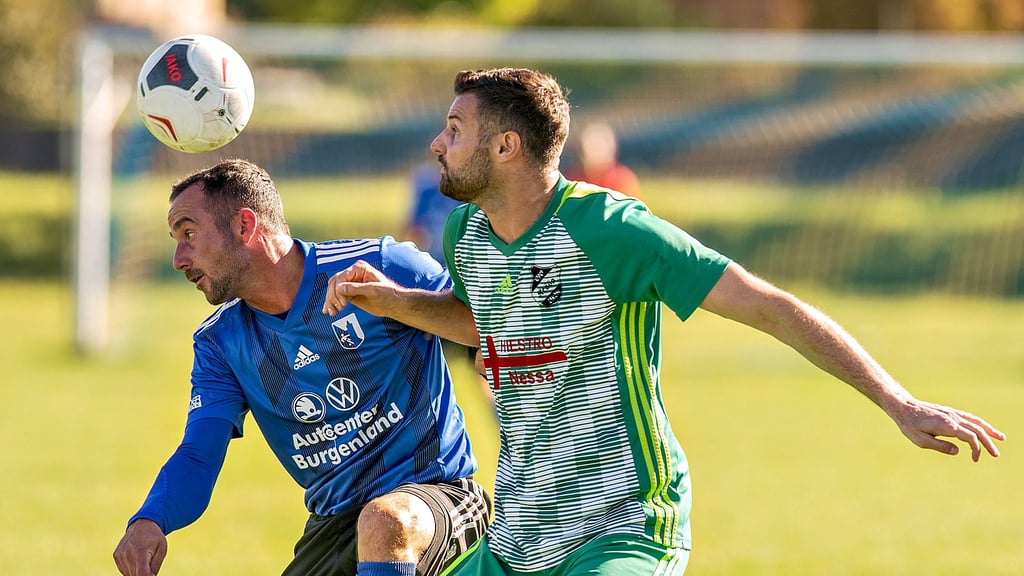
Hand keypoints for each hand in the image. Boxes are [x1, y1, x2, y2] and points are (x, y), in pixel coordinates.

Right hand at [113, 519, 166, 575]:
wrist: (142, 524)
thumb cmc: (155, 537)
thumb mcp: (162, 550)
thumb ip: (155, 567)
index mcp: (140, 551)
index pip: (141, 574)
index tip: (151, 575)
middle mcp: (127, 554)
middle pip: (135, 575)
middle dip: (143, 574)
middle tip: (149, 566)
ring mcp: (120, 555)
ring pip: (129, 574)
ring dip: (137, 571)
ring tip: (143, 559)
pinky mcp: (116, 555)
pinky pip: (124, 569)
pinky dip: (131, 568)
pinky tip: (136, 558)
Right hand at [322, 260, 399, 317]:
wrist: (394, 304)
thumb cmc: (388, 294)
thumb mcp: (373, 291)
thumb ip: (356, 288)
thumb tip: (339, 287)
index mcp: (359, 268)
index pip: (341, 277)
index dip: (338, 290)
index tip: (343, 303)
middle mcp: (353, 274)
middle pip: (334, 283)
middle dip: (332, 296)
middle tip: (336, 309)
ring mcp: (350, 283)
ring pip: (333, 290)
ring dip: (330, 301)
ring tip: (332, 312)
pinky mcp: (349, 293)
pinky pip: (336, 297)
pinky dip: (331, 303)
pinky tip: (327, 311)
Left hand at [890, 399, 1004, 460]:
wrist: (903, 406)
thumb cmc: (909, 425)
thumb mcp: (920, 440)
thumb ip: (939, 446)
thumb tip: (958, 451)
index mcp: (947, 425)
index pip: (970, 437)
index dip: (977, 449)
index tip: (975, 459)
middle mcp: (953, 417)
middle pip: (977, 429)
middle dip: (989, 442)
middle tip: (996, 454)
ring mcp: (952, 413)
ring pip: (976, 421)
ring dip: (989, 430)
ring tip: (1001, 437)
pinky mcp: (949, 412)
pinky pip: (969, 417)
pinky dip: (980, 423)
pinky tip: (984, 428)